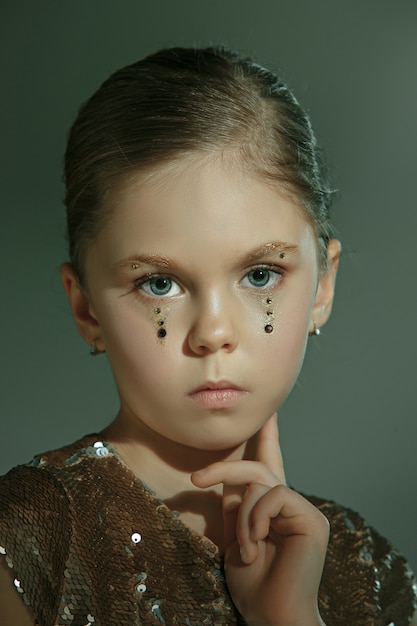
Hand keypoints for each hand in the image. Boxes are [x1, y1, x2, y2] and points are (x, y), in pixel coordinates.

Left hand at [191, 415, 328, 625]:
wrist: (271, 617)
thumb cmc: (253, 586)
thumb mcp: (235, 538)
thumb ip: (235, 507)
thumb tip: (228, 479)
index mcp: (273, 509)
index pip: (268, 465)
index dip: (267, 437)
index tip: (268, 413)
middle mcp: (291, 506)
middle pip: (258, 466)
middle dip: (225, 466)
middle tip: (196, 479)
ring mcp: (303, 511)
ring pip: (262, 481)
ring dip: (242, 516)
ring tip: (244, 550)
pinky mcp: (311, 519)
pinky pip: (274, 495)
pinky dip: (256, 519)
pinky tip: (255, 545)